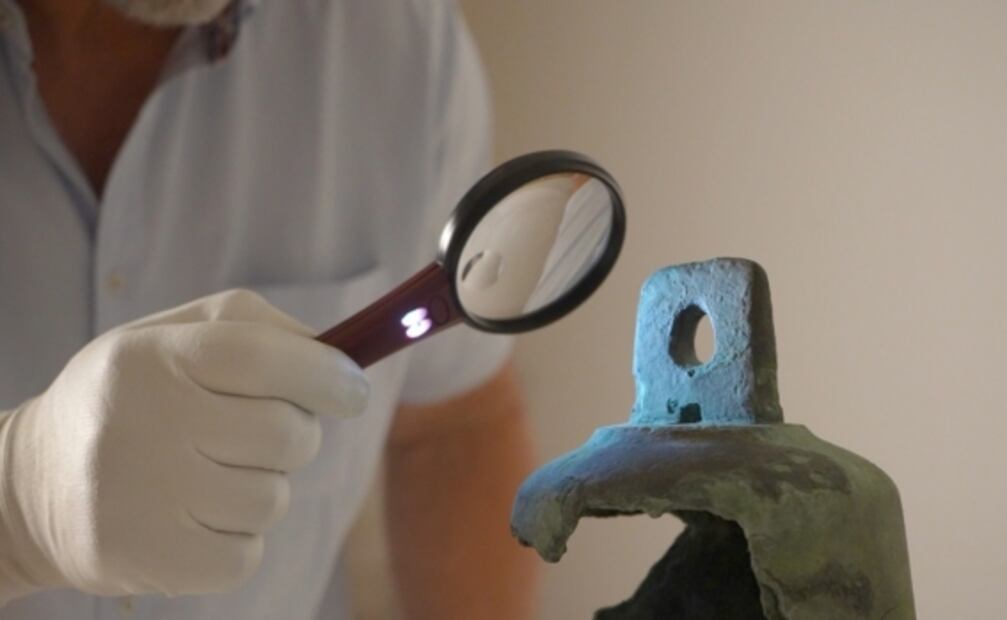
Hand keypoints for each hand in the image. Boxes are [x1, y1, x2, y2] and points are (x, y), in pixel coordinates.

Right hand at [0, 290, 367, 600]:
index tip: (352, 391)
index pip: (261, 358)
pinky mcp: (150, 560)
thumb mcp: (172, 336)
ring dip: (263, 487)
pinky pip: (246, 555)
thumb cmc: (131, 397)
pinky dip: (238, 538)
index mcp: (151, 358)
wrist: (33, 485)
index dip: (324, 374)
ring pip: (271, 499)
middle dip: (297, 434)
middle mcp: (143, 425)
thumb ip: (258, 329)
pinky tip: (196, 516)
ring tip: (211, 474)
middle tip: (266, 432)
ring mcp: (142, 500)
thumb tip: (339, 359)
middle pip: (284, 434)